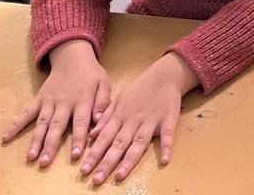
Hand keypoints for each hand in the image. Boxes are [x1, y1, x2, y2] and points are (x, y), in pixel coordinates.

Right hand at [2, 40, 110, 168]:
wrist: (72, 57)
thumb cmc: (91, 74)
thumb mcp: (103, 83)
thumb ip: (103, 102)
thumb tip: (99, 120)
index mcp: (82, 100)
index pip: (81, 122)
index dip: (79, 139)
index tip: (76, 156)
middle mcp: (63, 103)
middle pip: (57, 126)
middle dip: (50, 145)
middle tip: (45, 162)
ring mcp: (49, 101)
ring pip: (41, 123)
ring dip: (35, 140)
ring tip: (30, 157)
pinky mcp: (39, 99)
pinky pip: (26, 113)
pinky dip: (16, 125)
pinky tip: (6, 138)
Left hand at [81, 53, 197, 184]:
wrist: (164, 75)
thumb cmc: (140, 89)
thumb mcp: (119, 100)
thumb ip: (106, 118)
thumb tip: (91, 136)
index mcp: (120, 116)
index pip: (104, 138)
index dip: (94, 154)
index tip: (84, 170)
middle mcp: (133, 121)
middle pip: (119, 144)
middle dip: (107, 162)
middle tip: (96, 180)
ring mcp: (151, 121)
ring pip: (139, 143)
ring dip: (129, 160)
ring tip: (120, 175)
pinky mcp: (168, 120)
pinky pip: (168, 135)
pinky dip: (166, 147)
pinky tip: (165, 160)